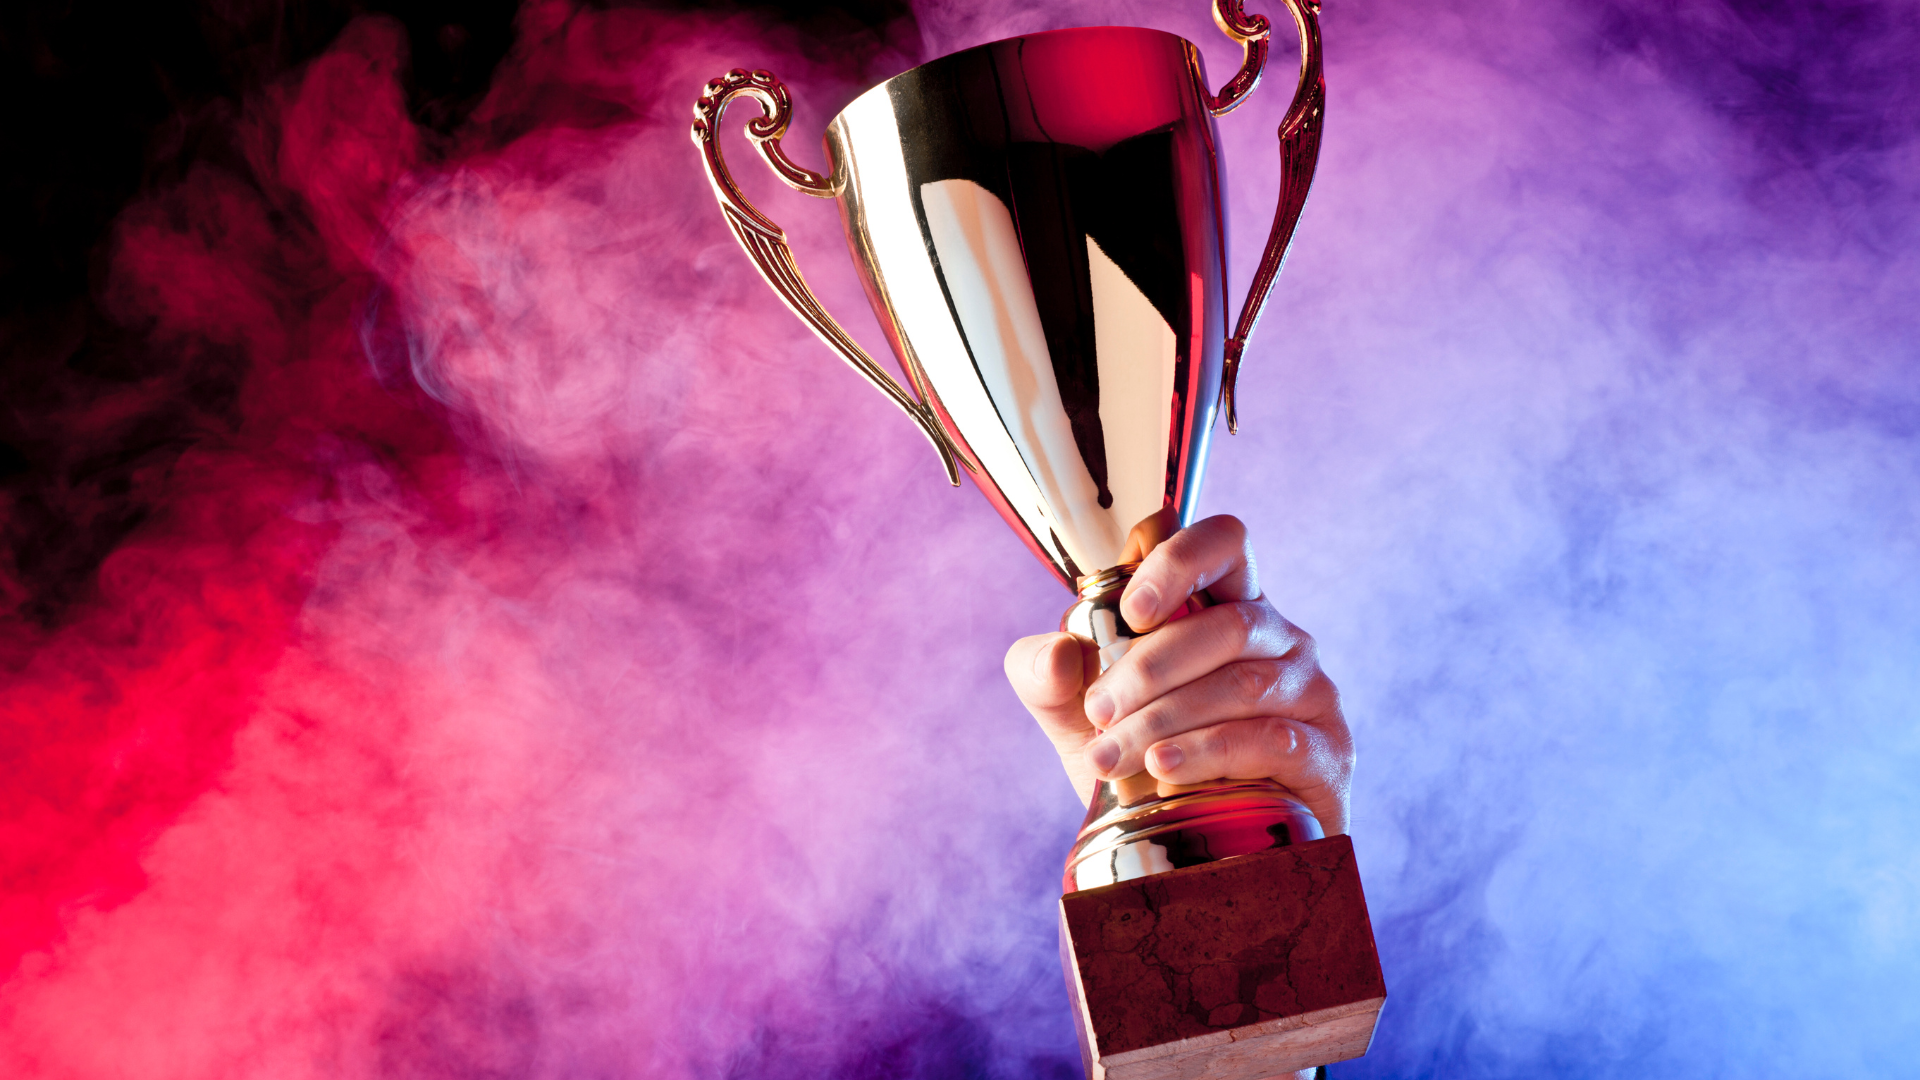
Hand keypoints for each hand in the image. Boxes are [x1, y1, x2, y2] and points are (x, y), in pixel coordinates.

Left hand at [1003, 513, 1352, 835]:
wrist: (1196, 858)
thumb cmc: (1142, 765)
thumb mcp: (1078, 717)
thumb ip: (1046, 677)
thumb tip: (1056, 654)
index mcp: (1225, 606)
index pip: (1224, 543)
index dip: (1180, 561)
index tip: (1130, 610)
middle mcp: (1279, 639)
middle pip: (1229, 622)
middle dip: (1151, 666)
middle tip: (1099, 711)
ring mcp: (1310, 693)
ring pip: (1244, 683)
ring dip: (1166, 718)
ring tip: (1113, 756)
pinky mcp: (1327, 754)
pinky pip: (1271, 739)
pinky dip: (1208, 751)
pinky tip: (1164, 769)